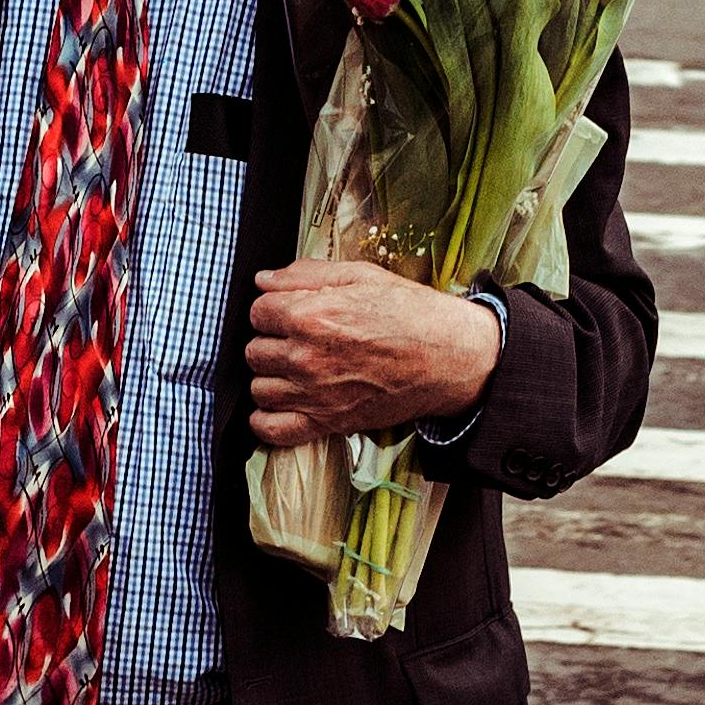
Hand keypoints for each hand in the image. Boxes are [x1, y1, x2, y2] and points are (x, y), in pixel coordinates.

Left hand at [247, 262, 503, 450]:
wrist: (450, 358)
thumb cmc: (411, 313)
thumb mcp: (362, 276)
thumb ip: (306, 274)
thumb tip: (264, 279)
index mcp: (311, 315)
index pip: (258, 312)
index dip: (273, 309)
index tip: (290, 312)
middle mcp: (306, 357)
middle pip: (254, 351)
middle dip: (272, 341)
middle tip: (298, 339)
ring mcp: (314, 394)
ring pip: (259, 388)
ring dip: (272, 377)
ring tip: (295, 369)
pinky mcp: (327, 423)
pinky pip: (272, 429)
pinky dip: (268, 420)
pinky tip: (282, 403)